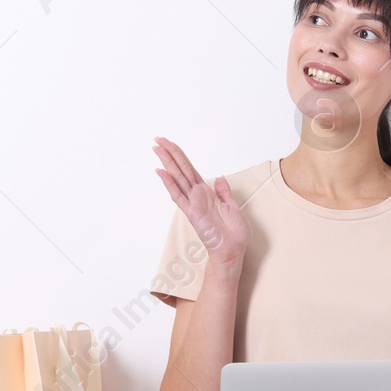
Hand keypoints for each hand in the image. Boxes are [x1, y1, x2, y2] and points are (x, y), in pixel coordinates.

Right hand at [152, 137, 249, 276]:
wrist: (233, 251)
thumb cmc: (233, 234)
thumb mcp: (232, 207)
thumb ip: (224, 192)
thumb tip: (220, 178)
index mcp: (206, 193)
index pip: (190, 169)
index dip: (180, 156)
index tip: (170, 144)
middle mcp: (197, 196)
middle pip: (180, 169)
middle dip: (169, 153)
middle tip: (157, 140)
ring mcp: (192, 203)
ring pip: (177, 178)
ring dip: (166, 163)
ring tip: (156, 149)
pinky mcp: (192, 213)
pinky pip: (178, 196)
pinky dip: (170, 184)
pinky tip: (161, 172)